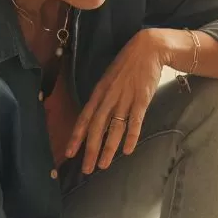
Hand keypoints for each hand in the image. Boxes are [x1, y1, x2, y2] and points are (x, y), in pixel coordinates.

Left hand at [68, 30, 170, 173]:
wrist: (147, 49)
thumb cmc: (127, 65)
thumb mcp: (109, 79)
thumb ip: (103, 98)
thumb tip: (97, 117)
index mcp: (99, 92)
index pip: (84, 117)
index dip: (76, 136)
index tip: (69, 153)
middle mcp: (109, 97)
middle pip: (96, 127)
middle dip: (90, 150)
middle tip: (86, 169)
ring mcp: (125, 99)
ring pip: (113, 128)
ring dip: (108, 148)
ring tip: (103, 165)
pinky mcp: (141, 99)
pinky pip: (134, 121)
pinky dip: (131, 137)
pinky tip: (127, 151)